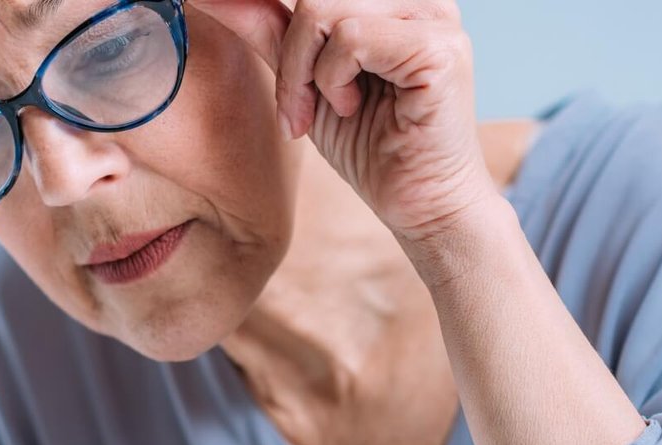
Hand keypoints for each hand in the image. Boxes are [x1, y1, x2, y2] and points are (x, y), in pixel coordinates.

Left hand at [191, 0, 501, 242]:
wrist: (421, 207)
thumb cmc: (374, 149)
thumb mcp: (306, 81)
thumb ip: (270, 30)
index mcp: (394, 0)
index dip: (268, 7)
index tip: (223, 18)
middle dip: (289, 58)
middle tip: (299, 110)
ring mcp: (435, 18)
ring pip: (322, 12)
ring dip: (308, 74)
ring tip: (337, 110)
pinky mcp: (438, 49)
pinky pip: (350, 38)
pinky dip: (333, 81)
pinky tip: (356, 109)